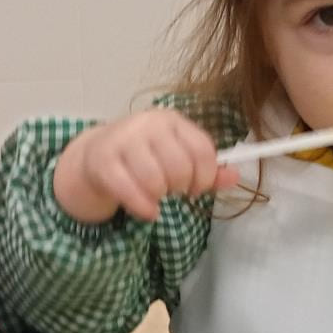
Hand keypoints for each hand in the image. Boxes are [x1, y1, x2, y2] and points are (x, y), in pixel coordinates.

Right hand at [53, 111, 239, 223]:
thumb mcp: (176, 156)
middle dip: (181, 187)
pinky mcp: (103, 160)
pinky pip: (129, 190)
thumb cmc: (143, 157)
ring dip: (160, 197)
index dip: (206, 176)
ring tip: (156, 196)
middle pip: (180, 167)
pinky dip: (143, 207)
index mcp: (172, 120)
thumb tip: (235, 177)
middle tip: (172, 190)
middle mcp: (148, 124)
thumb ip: (207, 169)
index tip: (198, 188)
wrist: (96, 154)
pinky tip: (148, 212)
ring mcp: (123, 140)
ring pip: (154, 180)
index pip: (202, 149)